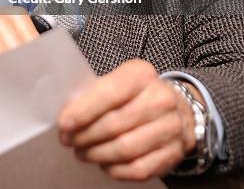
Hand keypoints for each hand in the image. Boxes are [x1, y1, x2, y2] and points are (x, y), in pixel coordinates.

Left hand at [58, 59, 198, 180]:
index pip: (109, 93)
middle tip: (69, 140)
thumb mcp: (120, 80)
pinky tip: (104, 163)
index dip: (84, 110)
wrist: (179, 108)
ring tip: (82, 152)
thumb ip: (97, 93)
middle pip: (115, 124)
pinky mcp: (173, 152)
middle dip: (85, 136)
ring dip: (97, 154)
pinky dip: (116, 169)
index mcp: (141, 74)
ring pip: (125, 149)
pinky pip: (138, 168)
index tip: (64, 123)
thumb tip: (68, 115)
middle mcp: (160, 99)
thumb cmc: (137, 94)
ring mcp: (170, 127)